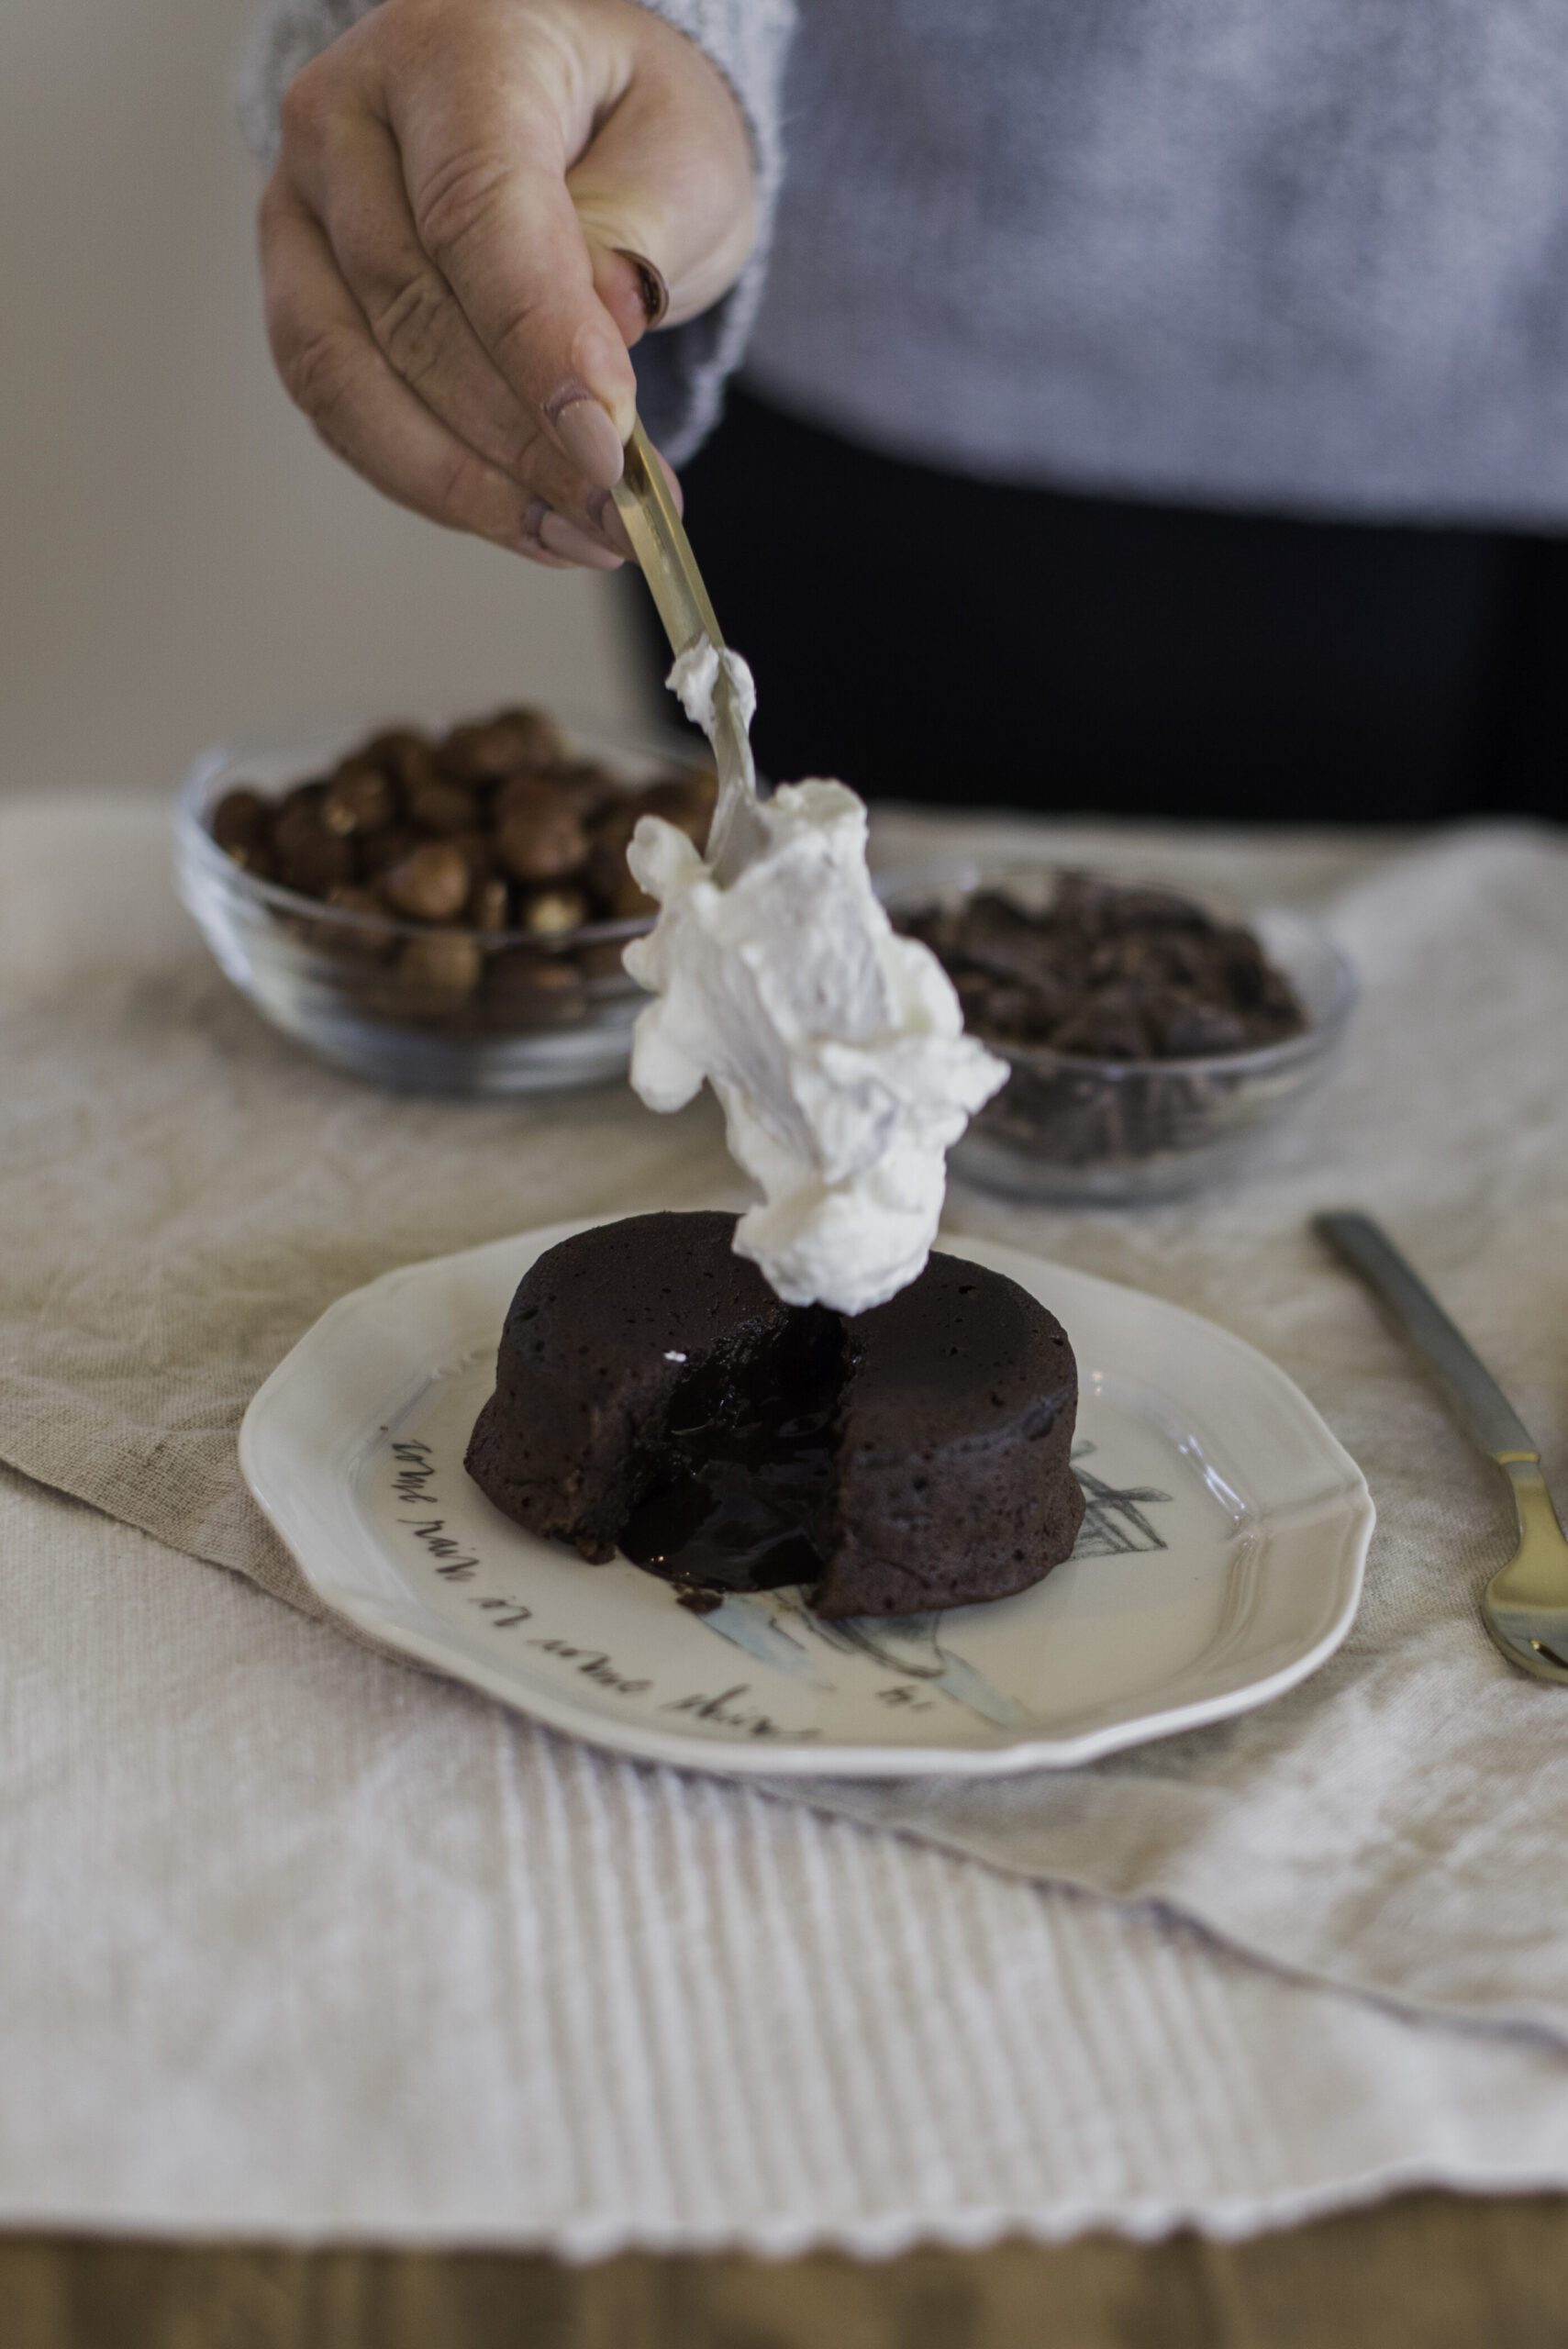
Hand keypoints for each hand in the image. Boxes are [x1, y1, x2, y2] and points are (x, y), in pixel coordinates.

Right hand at [259, 0, 755, 566]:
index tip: (606, 447)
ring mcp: (302, 208)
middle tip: (618, 516)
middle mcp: (347, 116)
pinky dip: (436, 485)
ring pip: (349, 379)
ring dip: (467, 486)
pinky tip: (525, 518)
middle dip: (522, 443)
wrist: (567, 108)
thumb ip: (641, 229)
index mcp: (454, 49)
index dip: (538, 345)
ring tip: (577, 536)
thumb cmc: (625, 119)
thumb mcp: (680, 148)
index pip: (475, 211)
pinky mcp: (299, 293)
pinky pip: (344, 415)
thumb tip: (600, 335)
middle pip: (410, 312)